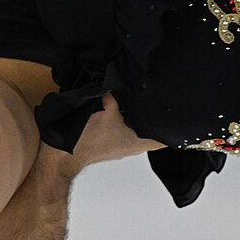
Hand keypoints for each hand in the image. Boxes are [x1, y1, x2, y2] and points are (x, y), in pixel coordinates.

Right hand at [47, 93, 165, 173]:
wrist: (64, 155)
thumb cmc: (88, 139)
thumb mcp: (105, 109)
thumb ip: (115, 96)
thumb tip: (117, 85)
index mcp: (138, 143)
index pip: (164, 140)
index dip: (171, 130)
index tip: (175, 118)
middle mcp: (132, 148)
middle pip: (151, 134)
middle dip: (152, 120)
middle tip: (156, 104)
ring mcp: (120, 148)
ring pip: (136, 133)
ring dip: (136, 121)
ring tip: (137, 104)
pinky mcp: (109, 146)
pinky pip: (121, 132)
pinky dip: (122, 123)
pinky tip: (118, 110)